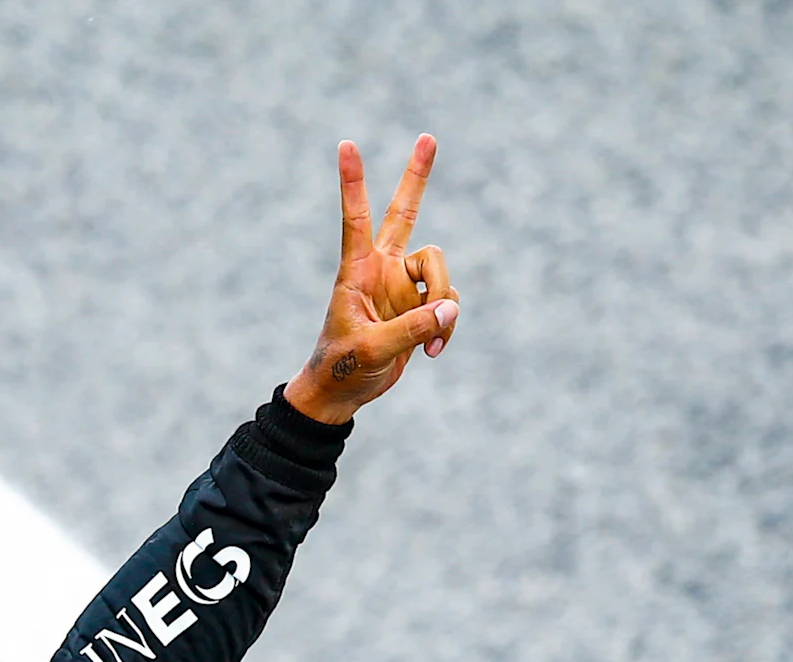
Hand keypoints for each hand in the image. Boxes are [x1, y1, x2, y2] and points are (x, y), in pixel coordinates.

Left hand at [282, 136, 459, 426]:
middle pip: (404, 213)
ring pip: (440, 271)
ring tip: (431, 341)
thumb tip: (449, 310)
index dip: (353, 183)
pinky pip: (447, 303)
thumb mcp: (373, 350)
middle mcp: (382, 269)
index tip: (346, 145)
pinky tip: (431, 351)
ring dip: (444, 304)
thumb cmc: (343, 368)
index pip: (355, 219)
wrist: (344, 393)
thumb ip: (412, 328)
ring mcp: (402, 285)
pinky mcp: (418, 305)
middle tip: (428, 137)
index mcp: (357, 271)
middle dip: (417, 177)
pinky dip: (445, 326)